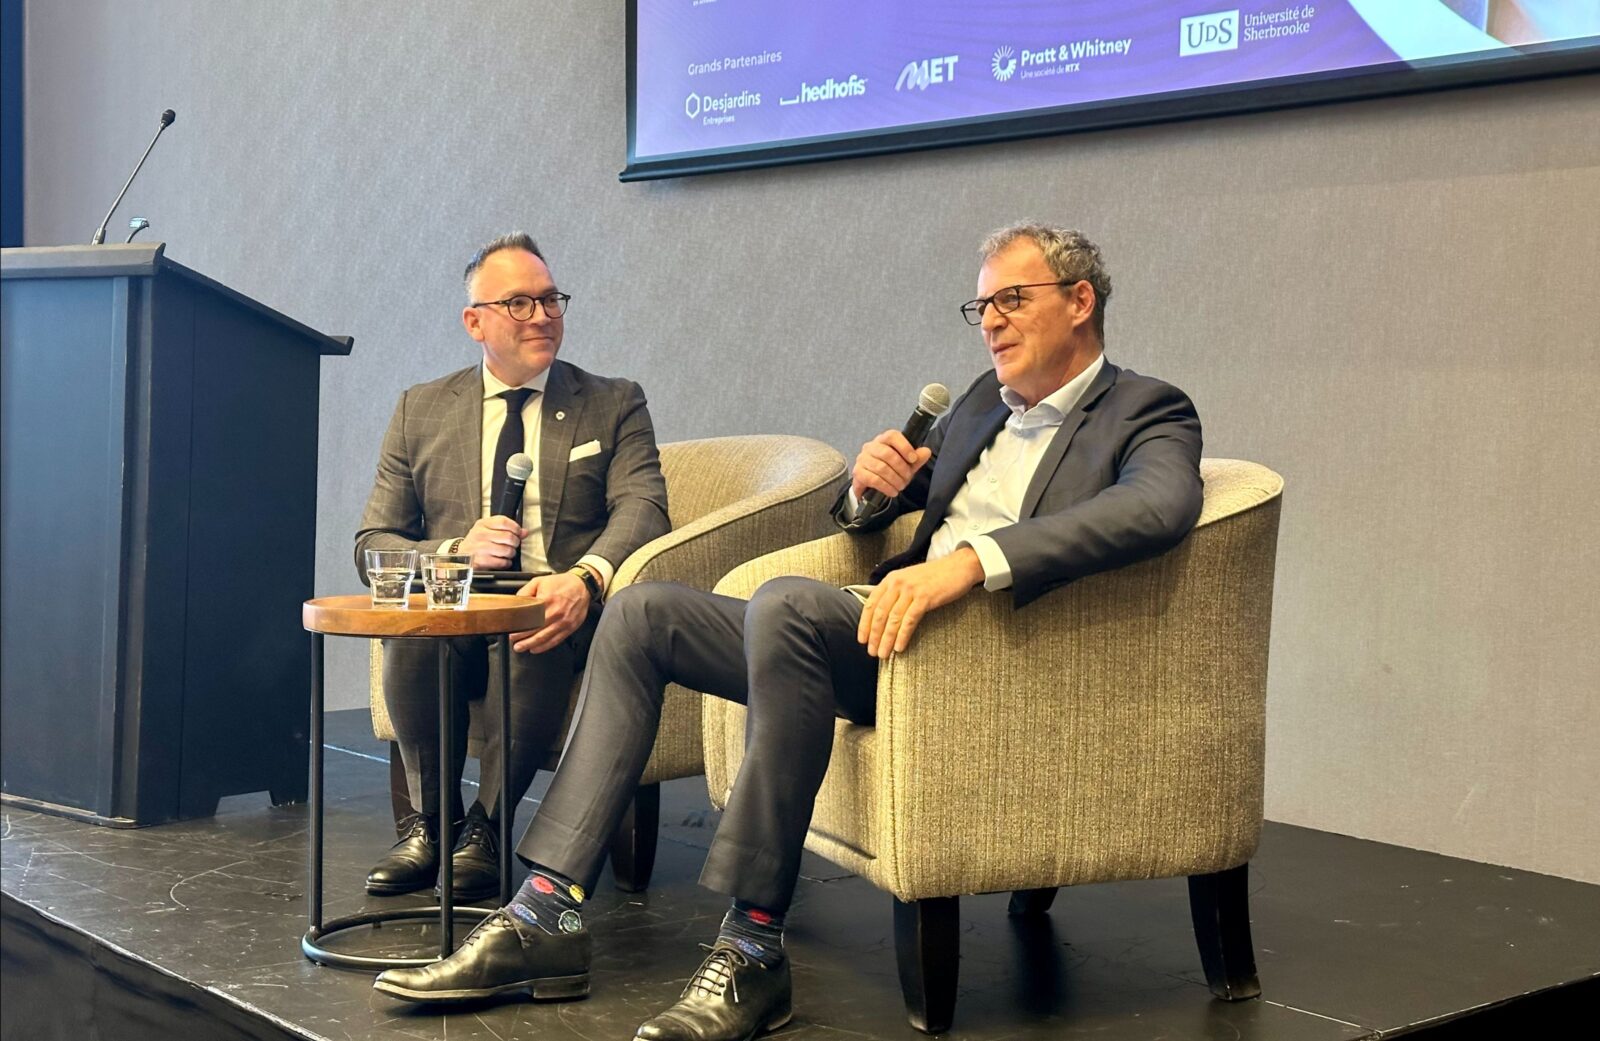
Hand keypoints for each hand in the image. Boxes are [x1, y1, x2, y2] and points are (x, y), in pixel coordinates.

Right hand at [459, 516, 525, 569]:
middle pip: (508, 536)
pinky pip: (502, 562)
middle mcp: (481, 535)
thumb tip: (524, 532)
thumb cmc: (477, 542)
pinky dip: (506, 563)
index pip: (504, 522)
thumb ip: (506, 528)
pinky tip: (503, 560)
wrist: (461, 556)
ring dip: (511, 553)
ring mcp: (480, 548)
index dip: (515, 527)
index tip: (518, 532)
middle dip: (515, 542)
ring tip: (507, 553)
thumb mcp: (488, 530)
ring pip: (507, 550)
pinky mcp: (482, 561)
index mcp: (483, 524)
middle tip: (513, 544)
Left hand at [509, 572, 591, 653]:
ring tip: (521, 648)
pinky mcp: (570, 627)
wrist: (582, 585)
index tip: (512, 632)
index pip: (529, 619)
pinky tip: (536, 648)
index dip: (519, 628)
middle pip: (536, 631)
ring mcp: (564, 621)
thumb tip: (516, 602)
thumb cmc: (562, 583)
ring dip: (531, 645)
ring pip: (545, 638)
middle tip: (513, 642)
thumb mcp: (540, 581)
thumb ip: (526, 592)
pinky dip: (545, 646)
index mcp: (547, 600)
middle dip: (523, 639)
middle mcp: (556, 612)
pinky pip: (556, 640)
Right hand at [851, 429, 931, 501]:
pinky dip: (886, 487)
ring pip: (881, 468)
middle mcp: (870, 447)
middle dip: (901, 468)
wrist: (872, 486)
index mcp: (883, 440)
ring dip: (894, 479)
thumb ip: (916, 459)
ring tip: (900, 486)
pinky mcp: (858, 472)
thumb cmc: (890, 471)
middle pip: (887, 453)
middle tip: (907, 478)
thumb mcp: (906, 465)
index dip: (904, 446)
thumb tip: (926, 451)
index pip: (892, 436)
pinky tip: (892, 491)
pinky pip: (873, 479)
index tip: (913, 459)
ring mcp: (862, 459)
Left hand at [857, 548, 983, 658]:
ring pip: (893, 619)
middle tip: (872, 652)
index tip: (862, 640)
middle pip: (879, 614)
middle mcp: (897, 583)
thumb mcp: (909, 579)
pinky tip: (899, 647)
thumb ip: (895, 592)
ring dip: (886, 639)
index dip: (864, 624)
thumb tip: (883, 615)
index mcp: (891, 579)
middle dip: (874, 635)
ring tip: (883, 653)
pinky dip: (902, 635)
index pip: (871, 604)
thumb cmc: (935, 576)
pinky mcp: (925, 598)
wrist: (958, 566)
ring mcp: (911, 590)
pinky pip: (909, 620)